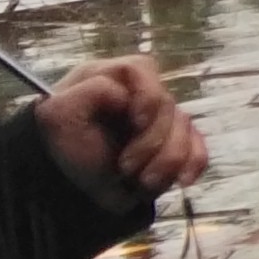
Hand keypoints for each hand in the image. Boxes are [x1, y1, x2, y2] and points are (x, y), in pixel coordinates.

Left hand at [34, 58, 206, 205]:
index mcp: (110, 78)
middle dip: (152, 141)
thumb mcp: (59, 114)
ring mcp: (159, 120)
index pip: (142, 69)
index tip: (137, 122)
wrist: (69, 189)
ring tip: (141, 182)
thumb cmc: (60, 148)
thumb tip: (123, 96)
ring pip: (185, 128)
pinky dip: (192, 164)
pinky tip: (181, 180)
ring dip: (167, 160)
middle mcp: (138, 95)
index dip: (148, 95)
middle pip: (168, 104)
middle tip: (126, 168)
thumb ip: (90, 92)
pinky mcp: (173, 144)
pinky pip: (198, 148)